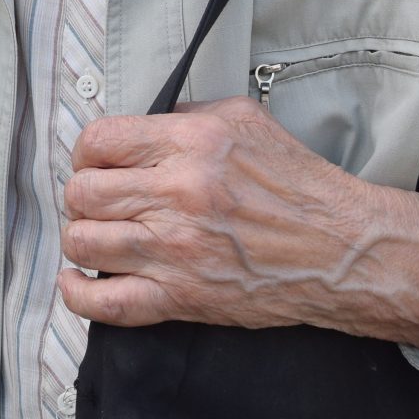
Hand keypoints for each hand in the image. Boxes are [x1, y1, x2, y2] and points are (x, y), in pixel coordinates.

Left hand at [59, 97, 418, 358]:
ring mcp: (175, 250)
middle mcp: (177, 194)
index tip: (96, 164)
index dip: (87, 153)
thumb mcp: (245, 121)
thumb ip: (186, 116)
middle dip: (83, 195)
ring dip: (82, 239)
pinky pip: (104, 303)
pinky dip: (78, 294)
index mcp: (191, 145)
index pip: (98, 141)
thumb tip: (140, 126)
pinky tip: (79, 281)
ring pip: (83, 241)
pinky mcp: (181, 298)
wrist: (340, 249)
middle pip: (83, 192)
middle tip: (100, 202)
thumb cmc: (298, 184)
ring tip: (98, 237)